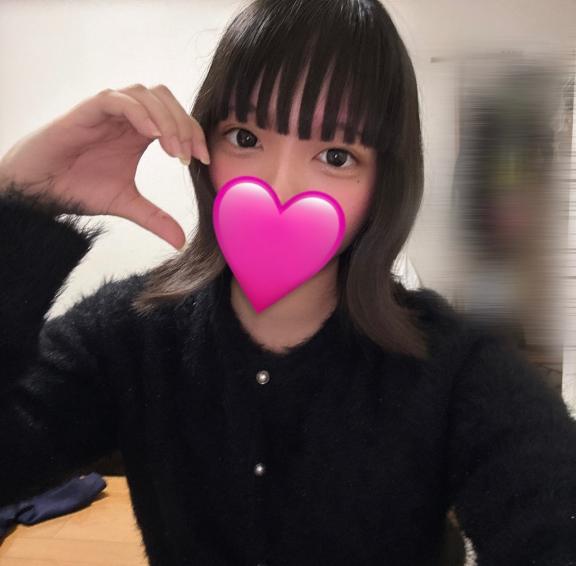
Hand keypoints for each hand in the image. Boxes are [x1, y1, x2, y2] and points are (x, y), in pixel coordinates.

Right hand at [0, 84, 210, 249]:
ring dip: (165, 119)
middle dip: (184, 124)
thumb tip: (181, 242)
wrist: (41, 190)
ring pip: (145, 94)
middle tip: (189, 156)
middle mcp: (127, 117)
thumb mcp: (127, 204)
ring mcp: (108, 111)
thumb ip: (155, 218)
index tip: (203, 160)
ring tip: (173, 151)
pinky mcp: (87, 111)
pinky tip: (152, 135)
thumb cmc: (79, 188)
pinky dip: (139, 113)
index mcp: (139, 133)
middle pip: (165, 100)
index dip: (194, 134)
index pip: (176, 119)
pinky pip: (117, 100)